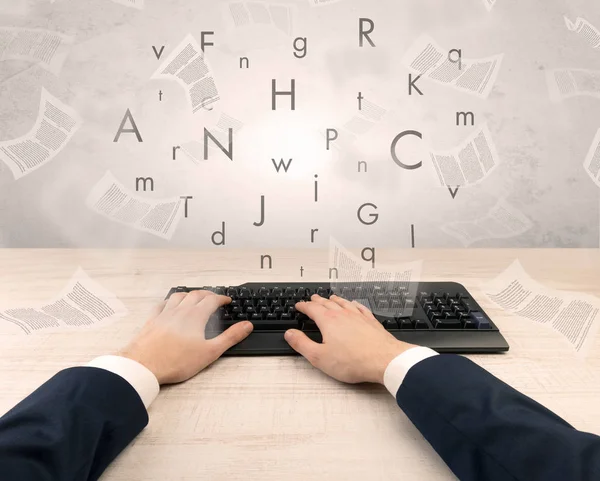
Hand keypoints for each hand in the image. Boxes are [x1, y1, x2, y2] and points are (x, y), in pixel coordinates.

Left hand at [119, 291, 252, 384]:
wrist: (144, 366)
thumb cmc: (175, 361)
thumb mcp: (210, 352)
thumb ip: (230, 337)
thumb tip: (246, 326)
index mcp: (195, 316)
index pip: (212, 300)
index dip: (221, 298)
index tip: (226, 301)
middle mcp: (180, 311)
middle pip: (196, 295)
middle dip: (207, 294)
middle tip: (214, 297)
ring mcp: (164, 314)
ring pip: (178, 296)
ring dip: (189, 294)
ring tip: (194, 297)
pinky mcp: (151, 321)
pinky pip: (161, 305)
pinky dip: (169, 302)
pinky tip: (169, 305)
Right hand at [284, 295, 415, 383]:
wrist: (383, 360)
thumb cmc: (353, 361)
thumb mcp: (319, 357)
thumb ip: (302, 344)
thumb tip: (290, 334)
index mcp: (328, 321)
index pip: (312, 308)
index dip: (304, 306)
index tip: (299, 305)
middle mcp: (343, 314)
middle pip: (327, 303)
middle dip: (318, 301)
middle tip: (312, 299)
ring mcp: (358, 316)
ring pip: (344, 303)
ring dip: (335, 299)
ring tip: (330, 298)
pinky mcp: (371, 322)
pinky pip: (360, 308)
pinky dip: (354, 304)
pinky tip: (354, 304)